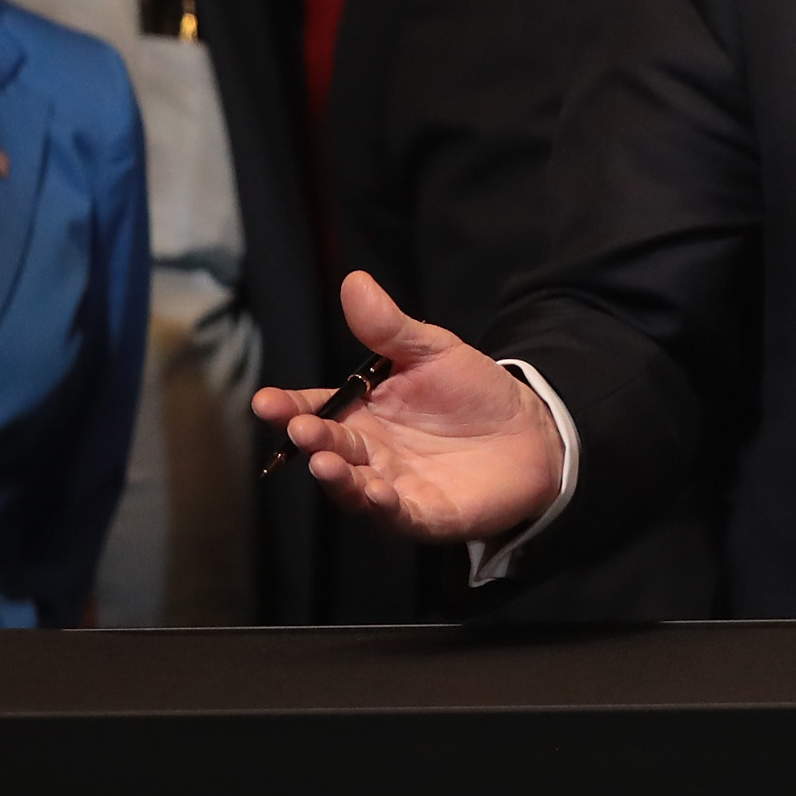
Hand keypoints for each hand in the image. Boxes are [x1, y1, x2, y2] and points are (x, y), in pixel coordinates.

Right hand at [249, 272, 564, 542]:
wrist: (530, 431)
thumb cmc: (472, 392)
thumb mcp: (431, 350)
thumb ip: (389, 327)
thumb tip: (354, 280)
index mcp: (363, 413)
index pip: (315, 410)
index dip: (288, 408)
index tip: (265, 402)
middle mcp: (370, 453)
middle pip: (331, 448)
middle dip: (313, 440)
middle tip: (300, 429)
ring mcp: (393, 486)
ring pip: (354, 487)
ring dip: (337, 478)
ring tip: (323, 463)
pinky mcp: (425, 514)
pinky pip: (397, 515)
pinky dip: (382, 507)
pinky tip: (374, 492)